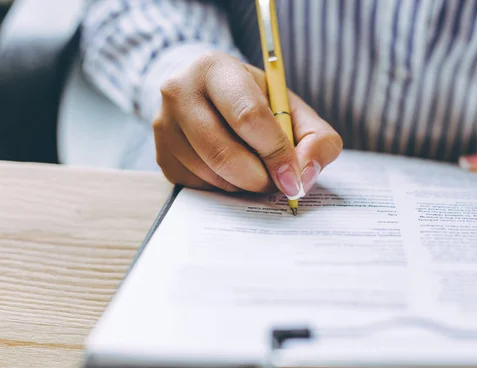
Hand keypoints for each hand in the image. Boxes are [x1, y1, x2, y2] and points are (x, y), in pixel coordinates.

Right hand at [152, 51, 341, 196]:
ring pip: (213, 175)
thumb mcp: (291, 107)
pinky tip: (232, 172)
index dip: (276, 153)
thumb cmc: (255, 102)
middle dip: (261, 178)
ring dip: (244, 186)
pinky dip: (224, 189)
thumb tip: (305, 175)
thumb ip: (316, 137)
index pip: (248, 117)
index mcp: (216, 69)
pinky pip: (199, 187)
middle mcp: (179, 92)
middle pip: (225, 154)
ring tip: (256, 170)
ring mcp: (163, 126)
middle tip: (278, 182)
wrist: (207, 96)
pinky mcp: (161, 156)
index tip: (294, 178)